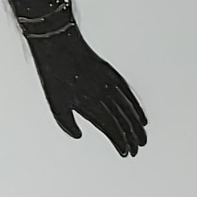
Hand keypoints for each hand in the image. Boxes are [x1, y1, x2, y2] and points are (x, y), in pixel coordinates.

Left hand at [28, 28, 147, 156]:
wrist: (57, 44)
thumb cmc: (53, 74)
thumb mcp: (54, 102)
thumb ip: (66, 123)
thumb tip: (79, 135)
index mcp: (90, 105)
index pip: (111, 129)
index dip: (120, 142)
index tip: (125, 152)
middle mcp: (103, 96)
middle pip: (123, 121)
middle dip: (131, 138)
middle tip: (136, 150)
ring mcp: (108, 84)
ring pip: (129, 109)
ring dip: (137, 126)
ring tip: (143, 139)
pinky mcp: (110, 74)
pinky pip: (128, 94)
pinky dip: (137, 107)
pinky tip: (141, 117)